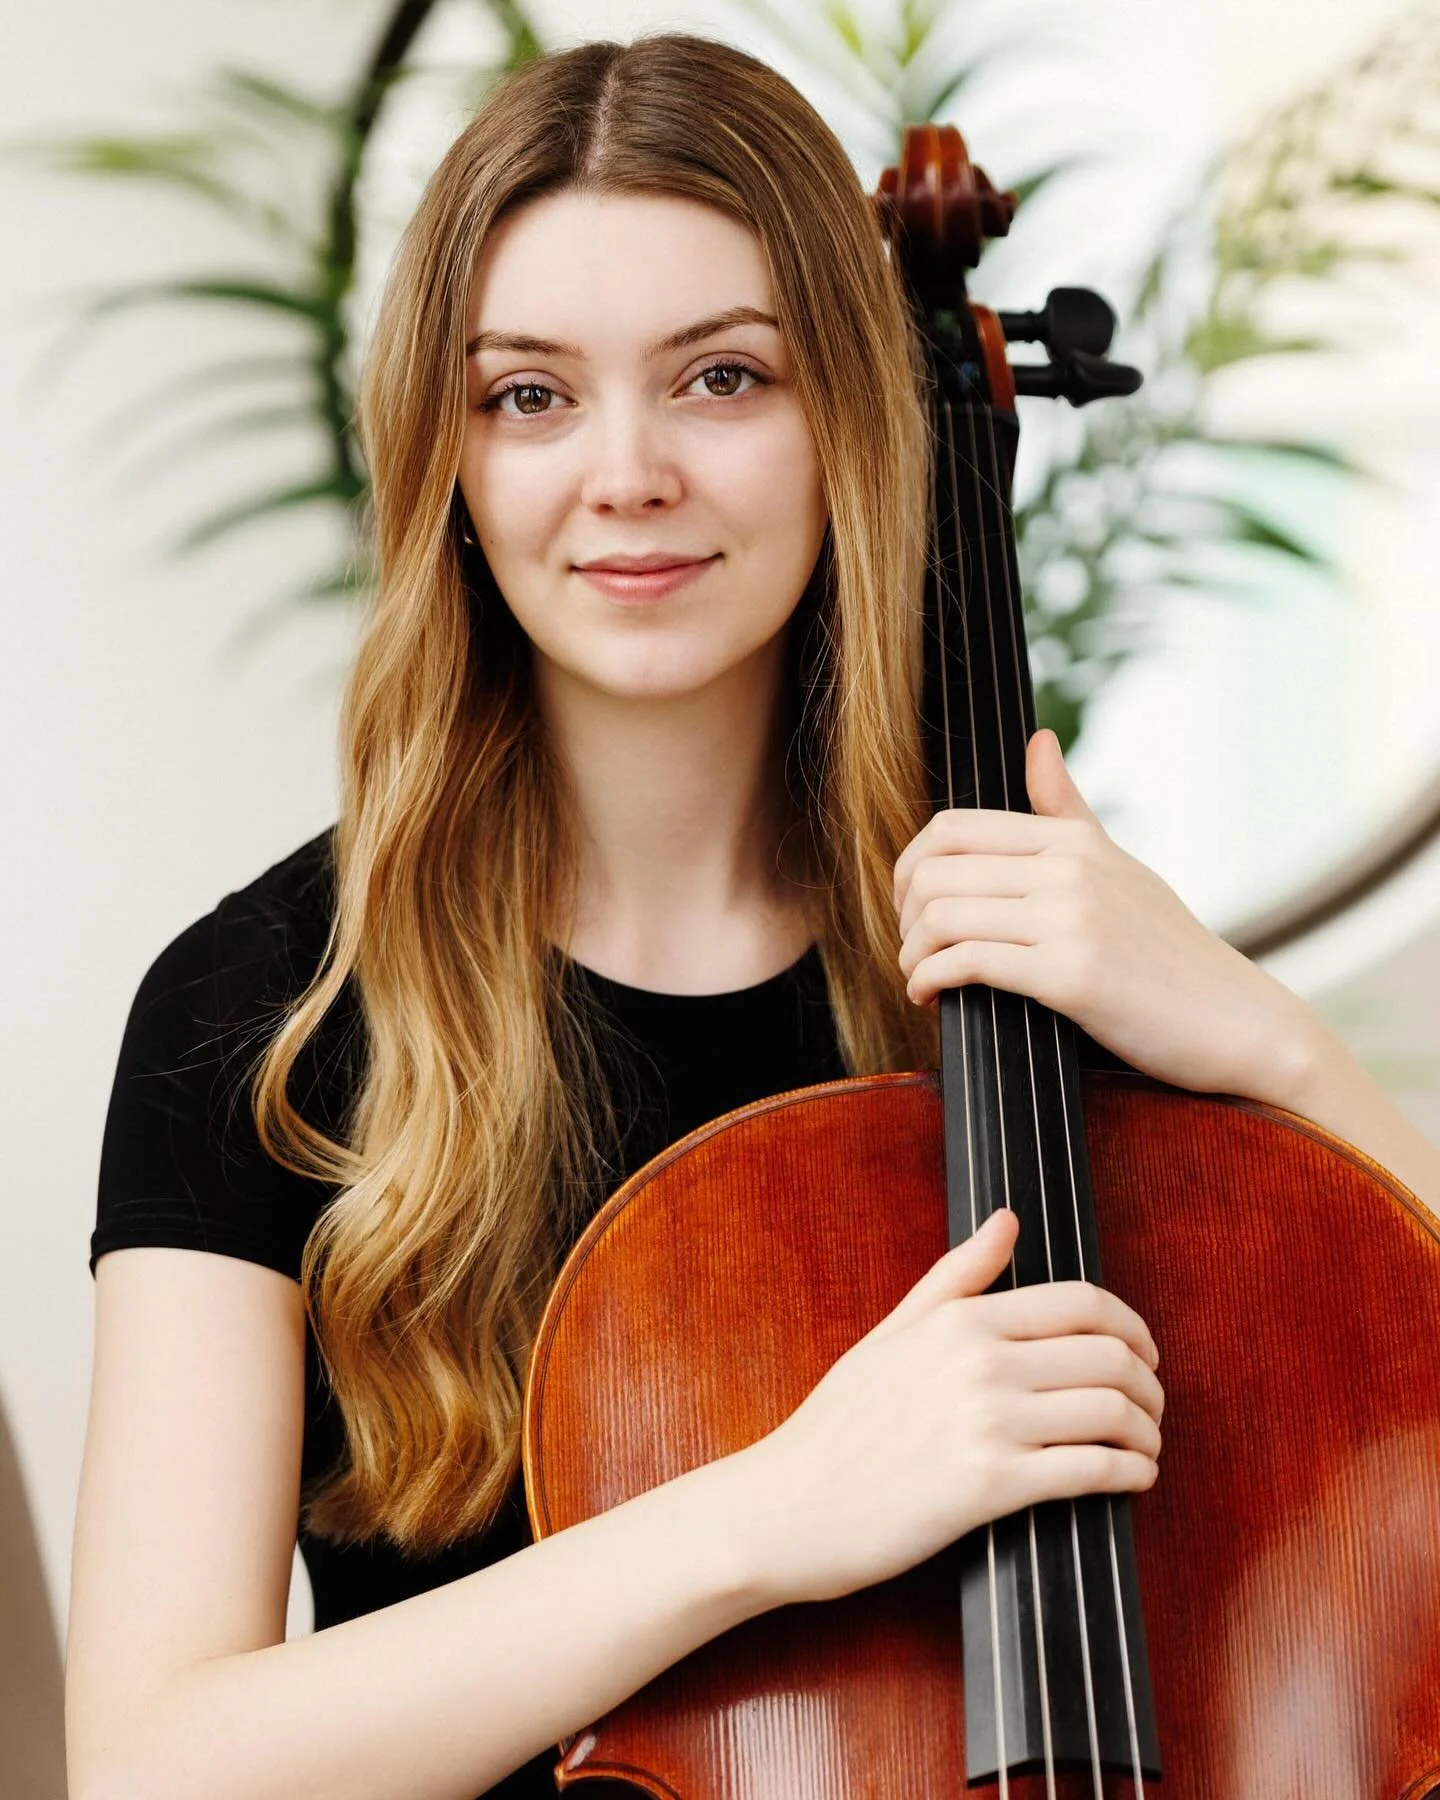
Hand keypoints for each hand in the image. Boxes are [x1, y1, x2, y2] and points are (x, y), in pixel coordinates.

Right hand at [735, 1210, 1161, 1607]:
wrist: (792, 1504)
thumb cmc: (839, 1422)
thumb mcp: (893, 1332)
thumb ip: (956, 1275)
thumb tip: (1007, 1220)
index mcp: (962, 1320)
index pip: (1083, 1303)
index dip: (1133, 1326)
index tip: (1144, 1352)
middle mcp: (981, 1362)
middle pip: (1110, 1355)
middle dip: (1149, 1382)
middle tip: (1151, 1405)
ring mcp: (988, 1423)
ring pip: (1112, 1411)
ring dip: (1148, 1430)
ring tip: (1146, 1445)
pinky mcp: (992, 1487)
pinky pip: (1092, 1470)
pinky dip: (1130, 1473)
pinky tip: (1134, 1479)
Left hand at [893, 727, 1318, 1102]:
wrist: (1236, 1021)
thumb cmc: (1170, 952)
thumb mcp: (1118, 867)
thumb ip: (1067, 810)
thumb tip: (1038, 741)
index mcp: (1073, 841)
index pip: (952, 828)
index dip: (908, 867)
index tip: (907, 906)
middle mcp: (1069, 869)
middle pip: (935, 871)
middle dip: (902, 915)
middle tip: (908, 947)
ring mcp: (1070, 920)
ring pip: (942, 916)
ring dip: (910, 953)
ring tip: (917, 976)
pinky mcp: (1072, 976)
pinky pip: (968, 963)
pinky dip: (931, 980)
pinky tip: (931, 997)